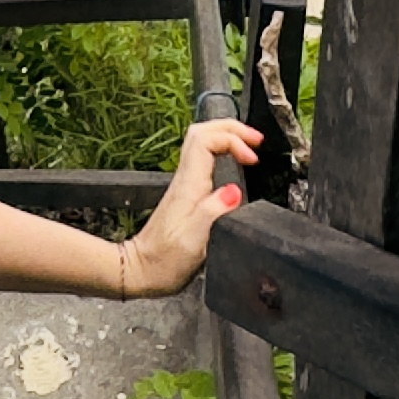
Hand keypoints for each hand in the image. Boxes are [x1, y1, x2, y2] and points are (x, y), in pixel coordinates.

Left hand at [121, 117, 262, 297]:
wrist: (142, 270)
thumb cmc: (165, 260)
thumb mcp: (194, 240)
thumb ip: (214, 213)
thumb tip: (235, 191)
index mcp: (188, 185)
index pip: (205, 140)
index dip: (232, 139)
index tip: (252, 158)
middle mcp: (185, 180)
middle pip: (202, 133)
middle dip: (231, 128)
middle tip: (255, 139)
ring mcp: (184, 185)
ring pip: (202, 143)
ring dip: (227, 137)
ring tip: (250, 145)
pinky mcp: (187, 195)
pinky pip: (204, 160)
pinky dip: (223, 153)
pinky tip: (235, 164)